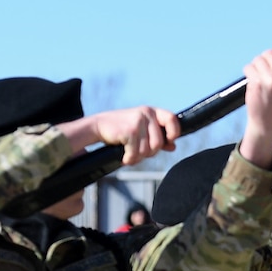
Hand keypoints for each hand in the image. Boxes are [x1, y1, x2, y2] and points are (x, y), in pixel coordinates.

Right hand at [66, 107, 181, 165]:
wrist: (98, 126)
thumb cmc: (121, 129)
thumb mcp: (141, 130)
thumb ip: (157, 136)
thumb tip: (173, 146)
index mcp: (151, 111)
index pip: (172, 119)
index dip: (174, 133)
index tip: (169, 141)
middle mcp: (146, 113)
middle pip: (158, 143)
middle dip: (149, 153)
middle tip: (137, 152)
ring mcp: (138, 121)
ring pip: (148, 150)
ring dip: (138, 157)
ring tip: (129, 153)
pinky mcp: (130, 131)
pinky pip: (136, 153)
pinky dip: (130, 159)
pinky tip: (124, 157)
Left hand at [239, 45, 271, 167]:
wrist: (267, 118)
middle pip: (270, 53)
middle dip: (265, 59)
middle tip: (266, 70)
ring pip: (258, 59)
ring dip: (256, 66)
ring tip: (260, 77)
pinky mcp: (258, 84)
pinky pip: (249, 67)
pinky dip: (248, 72)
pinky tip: (253, 81)